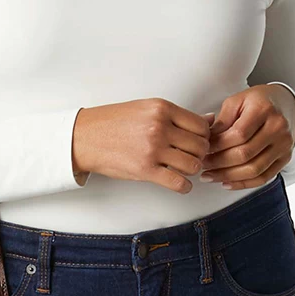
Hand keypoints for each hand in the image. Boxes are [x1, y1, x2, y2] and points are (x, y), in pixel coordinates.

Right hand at [71, 98, 211, 193]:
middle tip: (191, 157)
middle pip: (200, 145)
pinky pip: (178, 182)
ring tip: (183, 169)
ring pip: (192, 164)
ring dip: (192, 170)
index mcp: (162, 108)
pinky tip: (180, 184)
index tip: (197, 142)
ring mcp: (153, 149)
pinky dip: (184, 186)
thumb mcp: (146, 109)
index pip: (200, 125)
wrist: (86, 137)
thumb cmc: (113, 123)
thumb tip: (208, 120)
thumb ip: (176, 116)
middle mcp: (160, 127)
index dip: (203, 136)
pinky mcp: (145, 169)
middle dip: (199, 154)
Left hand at [200, 84, 294, 188]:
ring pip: (253, 170)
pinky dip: (243, 184)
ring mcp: (284, 144)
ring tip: (210, 176)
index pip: (238, 135)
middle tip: (203, 165)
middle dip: (219, 163)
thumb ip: (221, 121)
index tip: (203, 150)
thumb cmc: (256, 102)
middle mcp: (278, 127)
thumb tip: (207, 143)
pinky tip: (227, 183)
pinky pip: (263, 178)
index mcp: (264, 109)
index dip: (217, 146)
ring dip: (228, 176)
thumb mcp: (236, 101)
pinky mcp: (286, 158)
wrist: (283, 105)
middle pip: (245, 154)